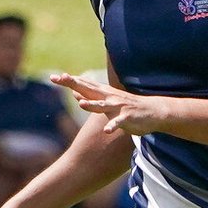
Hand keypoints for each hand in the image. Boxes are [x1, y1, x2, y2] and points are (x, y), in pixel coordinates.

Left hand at [52, 73, 166, 137]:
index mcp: (102, 94)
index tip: (54, 77)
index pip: (83, 85)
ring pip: (102, 106)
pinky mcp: (127, 117)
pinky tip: (107, 131)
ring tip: (81, 104)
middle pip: (89, 89)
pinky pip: (119, 122)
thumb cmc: (126, 107)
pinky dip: (113, 126)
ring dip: (92, 104)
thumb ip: (90, 97)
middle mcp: (108, 97)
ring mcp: (118, 107)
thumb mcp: (106, 102)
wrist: (153, 112)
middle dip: (74, 84)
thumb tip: (74, 93)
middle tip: (61, 78)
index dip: (69, 81)